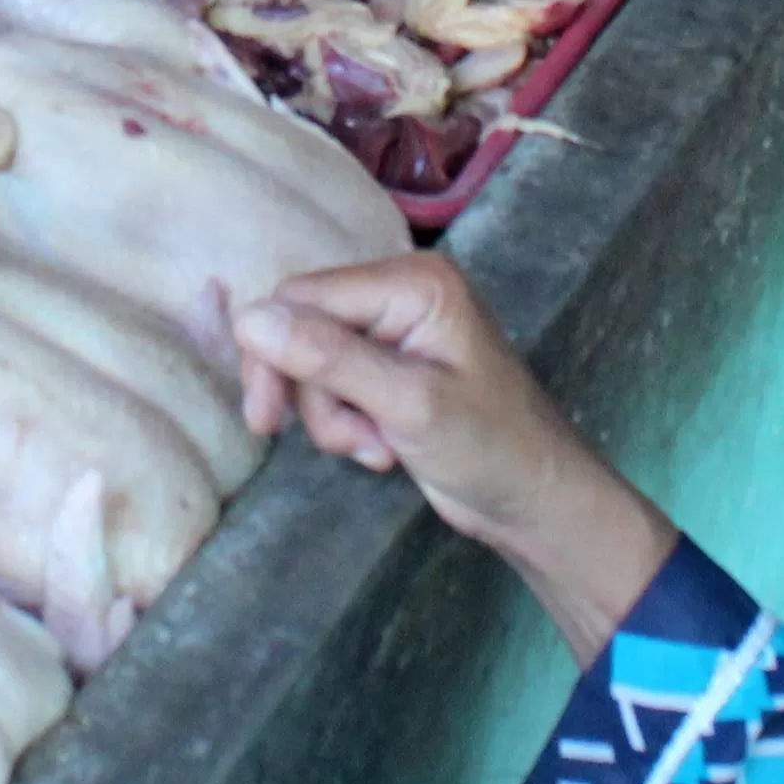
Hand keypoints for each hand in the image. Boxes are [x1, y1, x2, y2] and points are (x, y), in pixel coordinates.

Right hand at [234, 255, 676, 653]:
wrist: (535, 502)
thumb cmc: (489, 447)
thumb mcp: (407, 403)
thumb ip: (329, 358)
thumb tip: (248, 319)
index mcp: (412, 281)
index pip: (304, 297)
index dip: (274, 353)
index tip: (265, 418)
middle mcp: (399, 294)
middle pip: (302, 328)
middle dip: (312, 393)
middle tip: (336, 441)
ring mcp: (394, 333)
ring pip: (312, 365)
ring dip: (332, 417)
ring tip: (379, 447)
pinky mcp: (389, 370)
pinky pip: (334, 386)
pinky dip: (347, 423)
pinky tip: (384, 447)